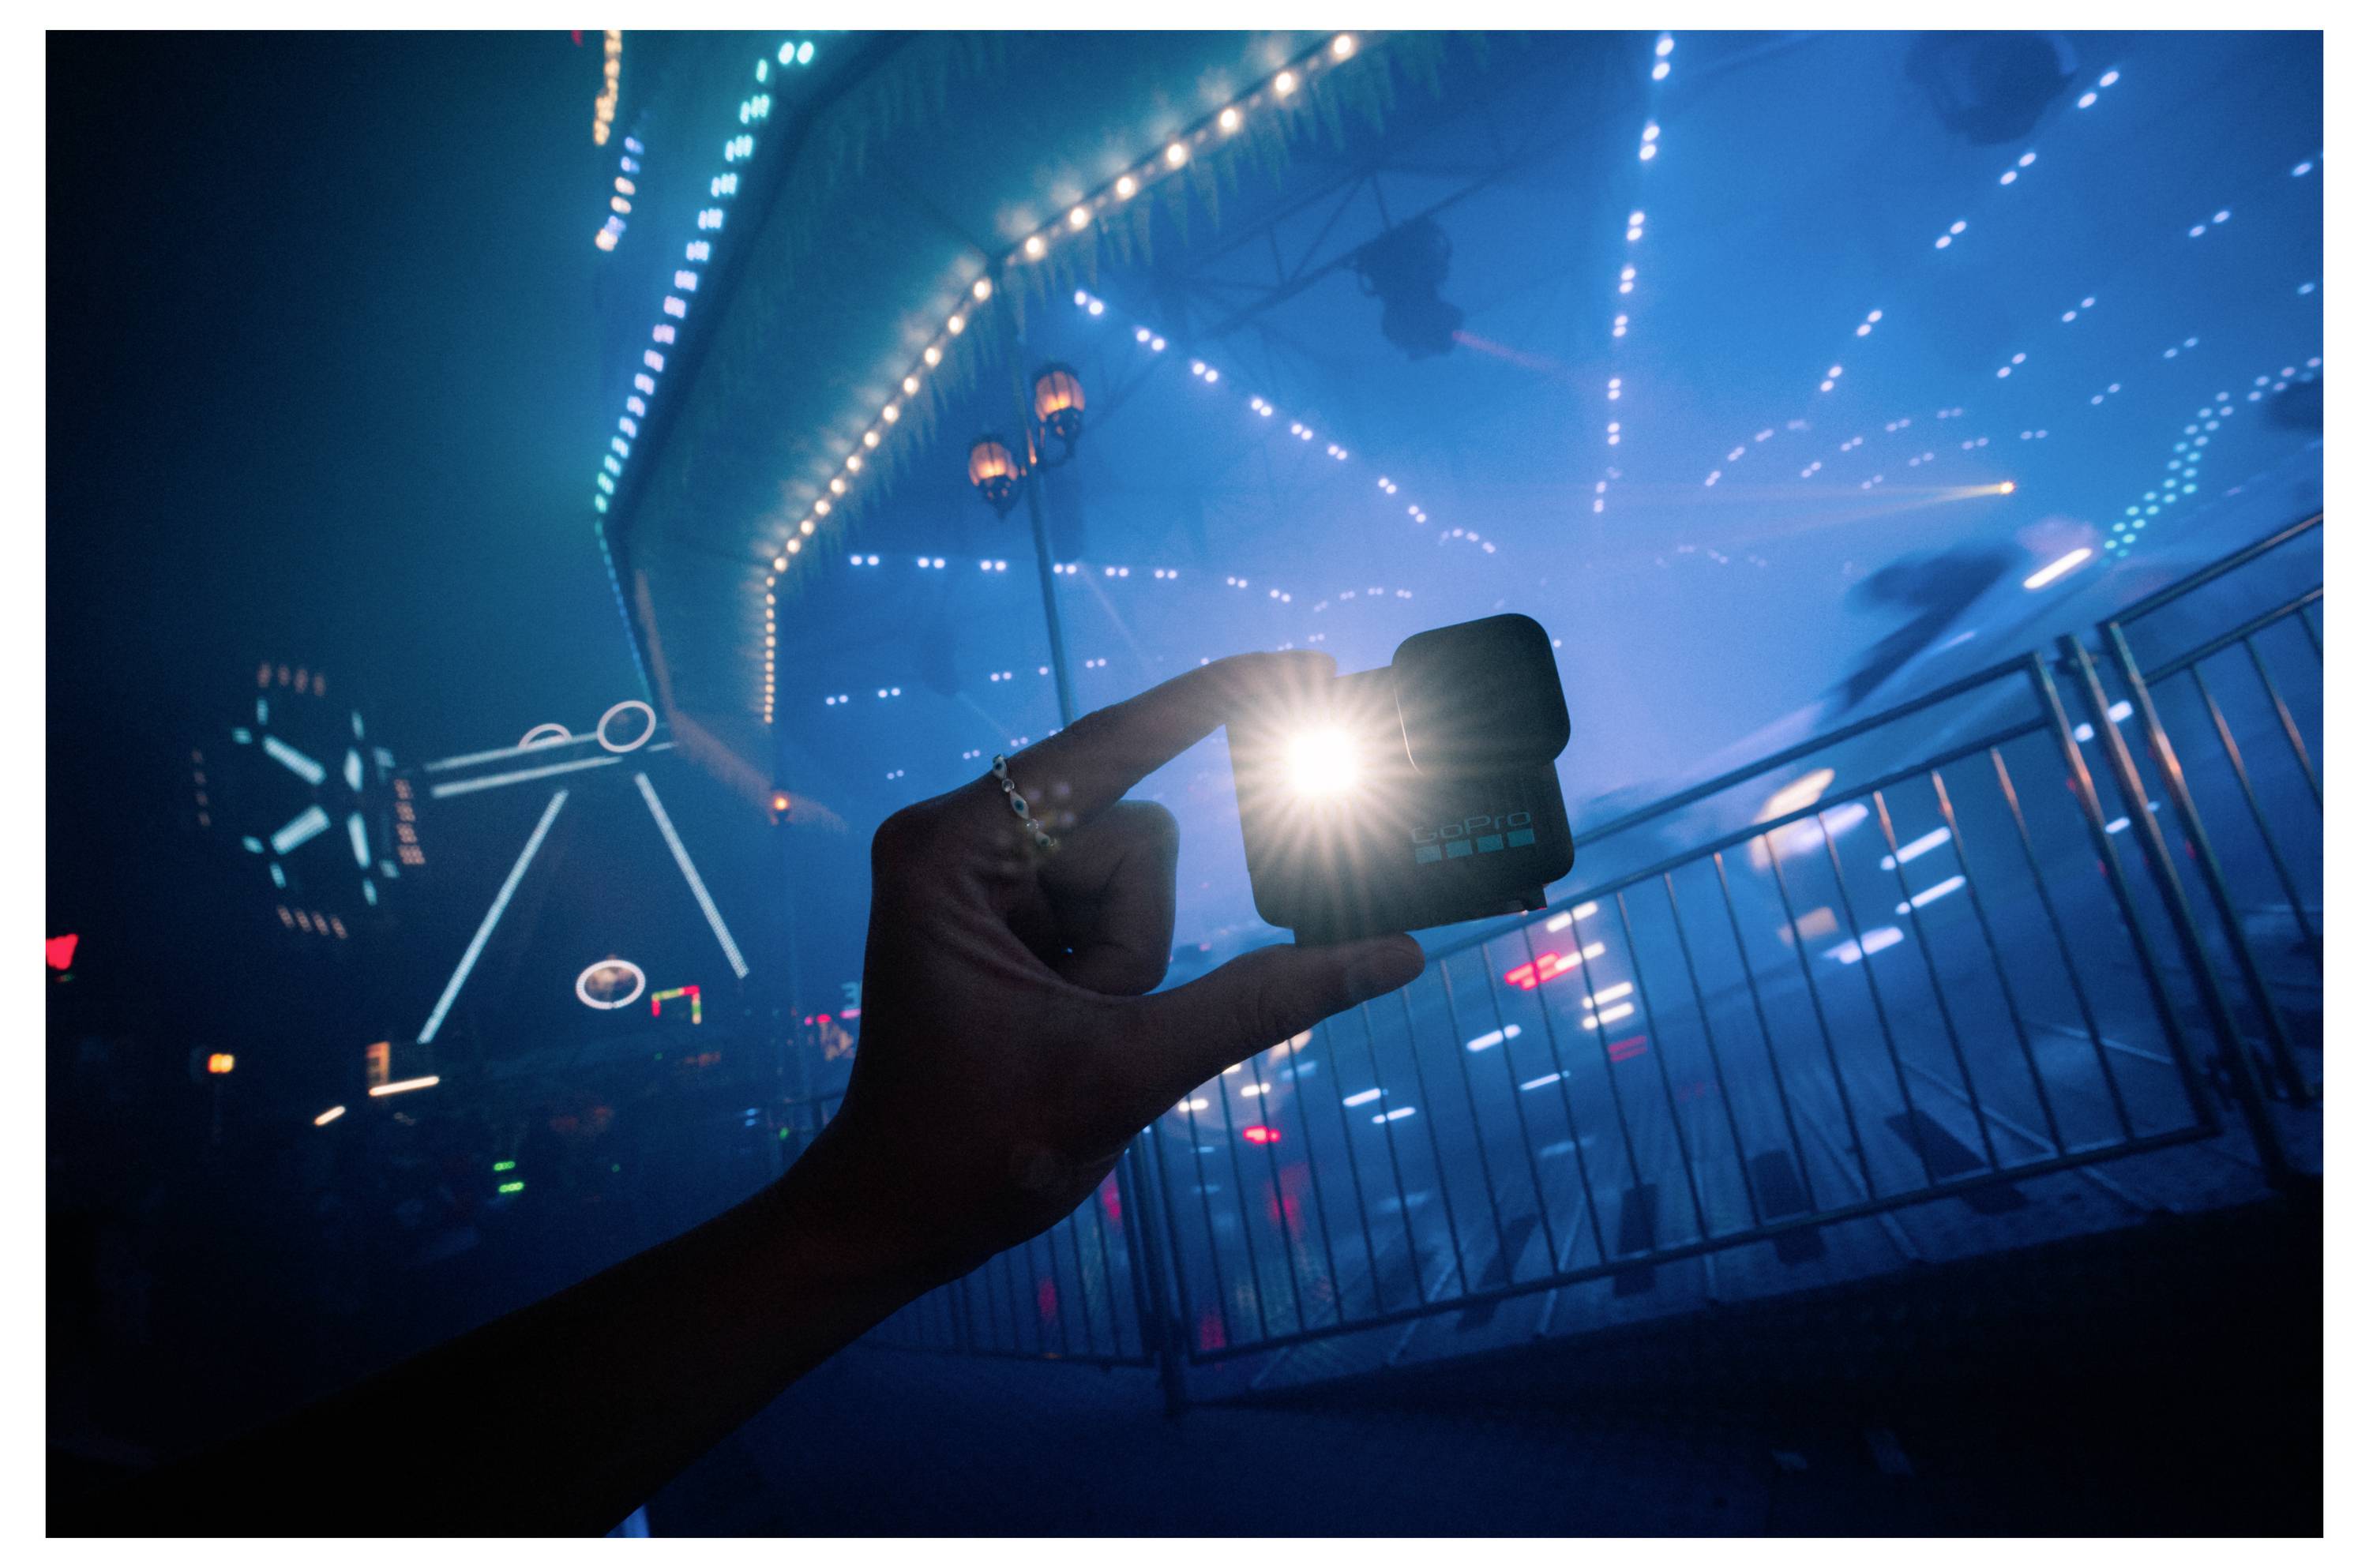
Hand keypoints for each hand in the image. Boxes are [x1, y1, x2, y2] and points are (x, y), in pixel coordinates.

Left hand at [791, 651, 1426, 1286]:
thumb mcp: (1128, 1070)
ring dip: (1126, 962)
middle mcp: (956, 838)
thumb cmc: (973, 1150)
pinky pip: (1111, 904)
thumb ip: (1261, 1003)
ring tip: (1063, 1030)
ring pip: (1134, 875)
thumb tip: (1394, 954)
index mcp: (951, 851)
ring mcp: (980, 871)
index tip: (1300, 663)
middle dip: (1134, 940)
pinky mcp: (1003, 906)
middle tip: (1079, 1021)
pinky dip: (1113, 965)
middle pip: (1133, 832)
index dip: (1214, 701)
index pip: (1109, 746)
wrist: (894, 1218)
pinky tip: (1057, 1020)